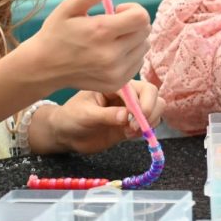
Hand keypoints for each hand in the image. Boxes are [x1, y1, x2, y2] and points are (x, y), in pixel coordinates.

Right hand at [32, 0, 150, 93]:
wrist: (44, 67)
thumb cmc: (56, 33)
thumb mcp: (67, 8)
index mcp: (100, 32)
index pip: (141, 17)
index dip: (133, 9)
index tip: (118, 10)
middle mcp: (111, 54)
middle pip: (145, 31)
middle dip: (134, 22)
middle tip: (115, 23)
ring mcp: (115, 72)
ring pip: (144, 47)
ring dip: (134, 39)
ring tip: (113, 38)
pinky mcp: (116, 83)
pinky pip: (138, 63)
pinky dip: (131, 55)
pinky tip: (113, 52)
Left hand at [46, 79, 165, 154]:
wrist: (65, 133)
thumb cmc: (70, 117)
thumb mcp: (85, 115)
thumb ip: (106, 115)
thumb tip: (127, 116)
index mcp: (116, 85)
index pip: (141, 88)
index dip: (144, 103)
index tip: (135, 120)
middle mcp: (126, 95)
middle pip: (153, 96)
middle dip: (150, 112)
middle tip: (135, 128)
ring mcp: (130, 110)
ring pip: (155, 109)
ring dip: (149, 122)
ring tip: (130, 132)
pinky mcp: (130, 125)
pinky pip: (148, 124)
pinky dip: (145, 131)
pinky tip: (129, 135)